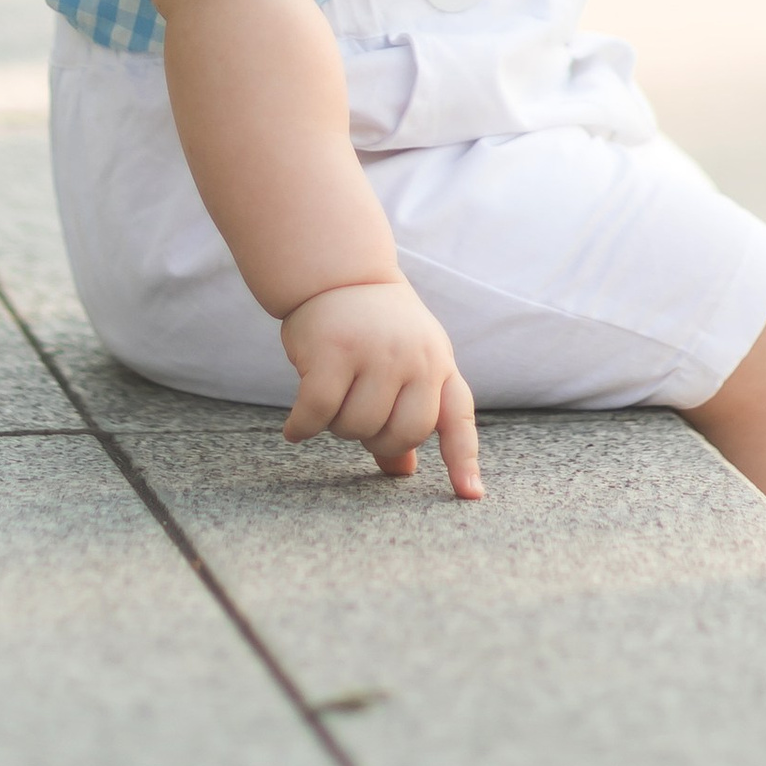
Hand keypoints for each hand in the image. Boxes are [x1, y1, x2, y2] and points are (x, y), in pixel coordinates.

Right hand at [280, 280, 481, 498]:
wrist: (337, 270)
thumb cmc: (373, 326)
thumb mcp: (403, 362)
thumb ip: (405, 412)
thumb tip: (403, 470)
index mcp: (438, 362)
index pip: (456, 417)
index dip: (463, 459)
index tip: (471, 495)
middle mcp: (415, 357)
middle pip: (400, 434)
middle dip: (373, 438)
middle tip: (354, 415)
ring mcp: (377, 352)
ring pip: (356, 427)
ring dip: (335, 425)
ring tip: (329, 398)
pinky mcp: (335, 350)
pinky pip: (317, 413)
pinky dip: (302, 427)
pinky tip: (294, 429)